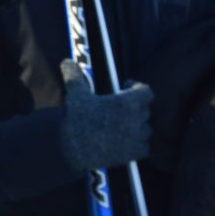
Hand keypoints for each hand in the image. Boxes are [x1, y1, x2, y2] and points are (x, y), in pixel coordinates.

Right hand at [57, 59, 152, 173]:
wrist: (72, 149)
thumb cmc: (76, 119)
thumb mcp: (75, 94)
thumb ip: (75, 76)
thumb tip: (68, 61)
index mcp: (127, 102)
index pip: (146, 92)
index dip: (137, 89)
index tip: (126, 88)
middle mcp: (136, 119)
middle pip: (145, 110)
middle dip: (134, 108)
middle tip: (119, 110)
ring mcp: (136, 138)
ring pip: (145, 129)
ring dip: (137, 127)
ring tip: (121, 127)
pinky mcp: (133, 154)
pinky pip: (144, 147)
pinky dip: (138, 145)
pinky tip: (125, 143)